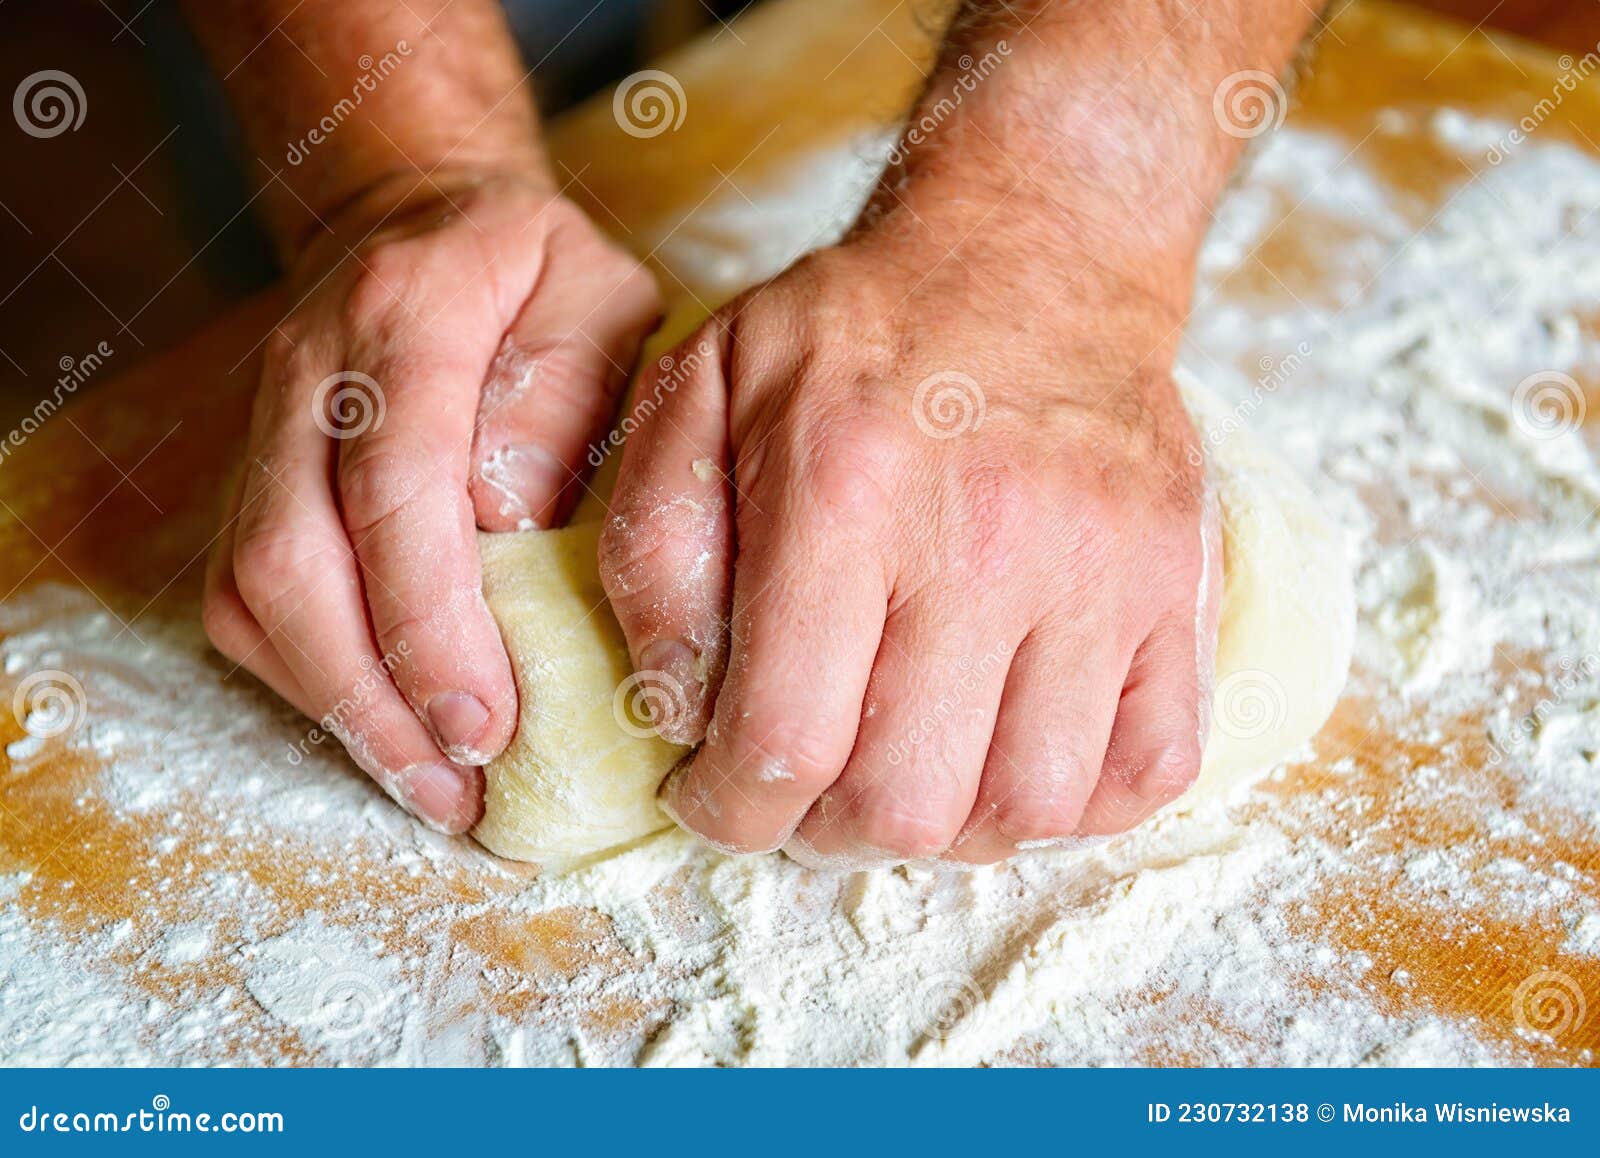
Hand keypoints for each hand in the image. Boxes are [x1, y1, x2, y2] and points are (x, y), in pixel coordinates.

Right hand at [203, 170, 660, 831]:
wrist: (423, 220)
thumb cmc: (539, 277)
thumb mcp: (604, 301)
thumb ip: (570, 403)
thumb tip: (510, 531)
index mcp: (405, 312)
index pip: (395, 483)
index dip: (431, 618)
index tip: (487, 722)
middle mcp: (306, 368)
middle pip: (294, 557)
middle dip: (374, 691)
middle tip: (462, 783)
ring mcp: (260, 423)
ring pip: (252, 591)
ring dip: (339, 706)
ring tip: (434, 787)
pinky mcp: (250, 476)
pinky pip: (242, 600)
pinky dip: (308, 681)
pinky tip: (386, 729)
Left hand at [599, 215, 1219, 865]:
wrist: (1032, 255)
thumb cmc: (853, 335)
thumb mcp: (701, 391)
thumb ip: (658, 551)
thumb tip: (682, 711)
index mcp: (844, 494)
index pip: (785, 742)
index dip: (732, 814)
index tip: (718, 798)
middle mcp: (984, 540)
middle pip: (907, 804)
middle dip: (831, 830)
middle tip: (809, 786)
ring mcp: (1102, 567)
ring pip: (1029, 808)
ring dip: (951, 826)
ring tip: (910, 766)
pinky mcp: (1180, 582)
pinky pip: (1149, 767)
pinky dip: (1075, 801)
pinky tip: (1010, 749)